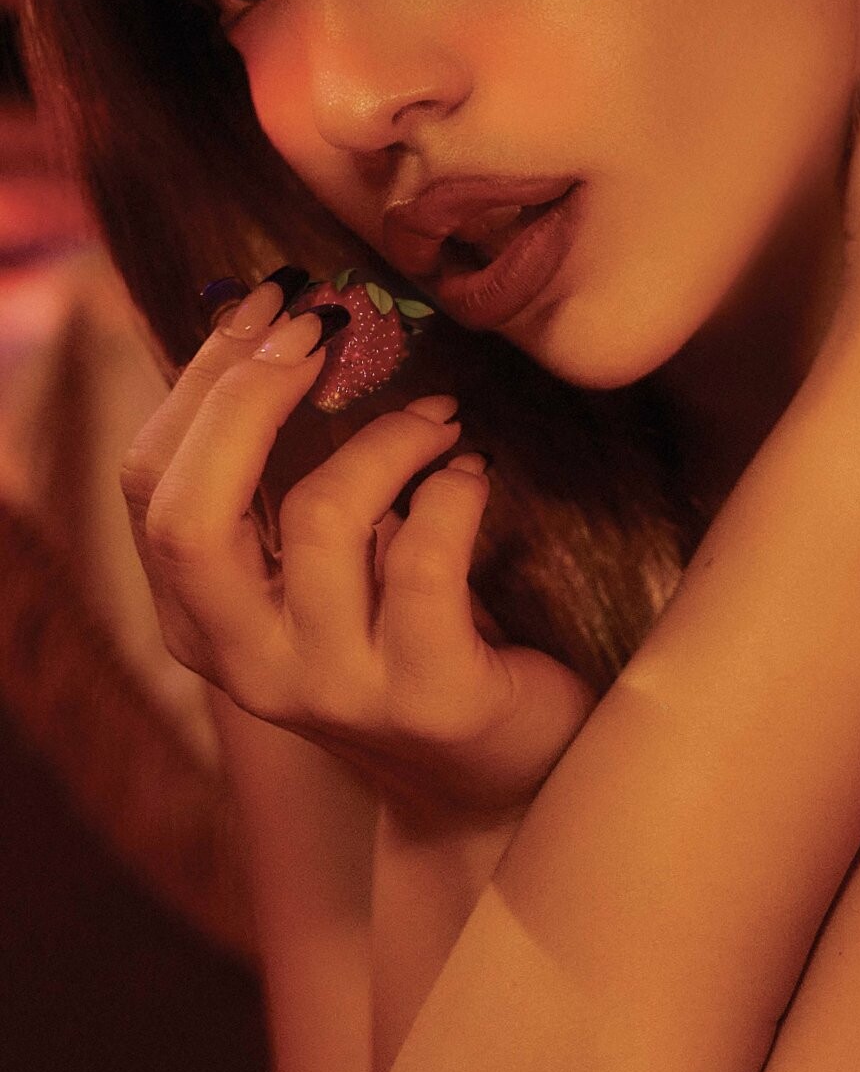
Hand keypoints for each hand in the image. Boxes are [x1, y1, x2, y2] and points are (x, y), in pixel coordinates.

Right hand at [119, 284, 597, 826]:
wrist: (496, 771)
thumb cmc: (414, 630)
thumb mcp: (333, 557)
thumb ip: (293, 473)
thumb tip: (285, 323)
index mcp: (202, 616)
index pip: (151, 483)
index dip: (202, 378)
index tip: (272, 301)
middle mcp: (246, 661)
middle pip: (188, 514)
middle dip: (249, 395)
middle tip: (328, 329)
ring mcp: (333, 687)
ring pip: (321, 520)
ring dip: (387, 437)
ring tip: (441, 416)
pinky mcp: (429, 697)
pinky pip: (426, 559)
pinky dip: (453, 490)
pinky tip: (475, 474)